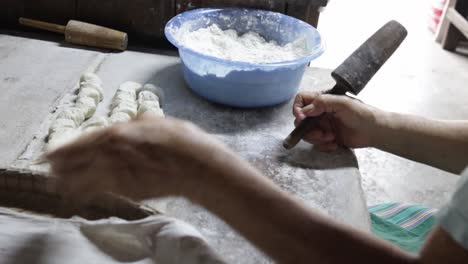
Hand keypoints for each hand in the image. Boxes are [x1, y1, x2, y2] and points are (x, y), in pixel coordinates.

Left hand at [46, 115, 230, 201]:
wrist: (196, 165)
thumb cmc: (183, 140)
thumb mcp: (162, 123)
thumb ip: (145, 123)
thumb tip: (141, 118)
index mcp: (120, 131)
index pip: (85, 140)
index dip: (66, 148)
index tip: (51, 153)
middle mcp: (113, 150)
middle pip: (79, 158)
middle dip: (61, 164)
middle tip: (47, 168)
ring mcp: (119, 171)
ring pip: (84, 177)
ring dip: (67, 181)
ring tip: (56, 185)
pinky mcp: (127, 189)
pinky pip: (99, 191)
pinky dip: (85, 194)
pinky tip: (77, 197)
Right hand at [293, 91, 379, 150]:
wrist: (374, 131)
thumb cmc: (361, 113)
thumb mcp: (343, 104)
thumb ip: (323, 103)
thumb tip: (304, 111)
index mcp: (322, 101)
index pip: (302, 100)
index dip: (297, 108)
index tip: (302, 118)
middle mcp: (320, 113)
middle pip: (301, 121)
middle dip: (308, 130)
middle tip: (321, 134)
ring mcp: (323, 126)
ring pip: (307, 134)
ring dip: (317, 138)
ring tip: (331, 138)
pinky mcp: (327, 138)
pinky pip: (317, 144)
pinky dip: (323, 146)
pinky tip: (334, 144)